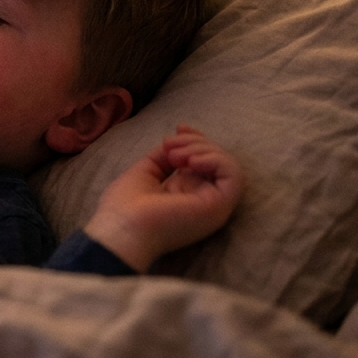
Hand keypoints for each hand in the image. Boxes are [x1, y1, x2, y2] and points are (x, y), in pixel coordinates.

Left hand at [83, 126, 244, 272]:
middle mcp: (203, 199)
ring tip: (176, 155)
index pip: (204, 161)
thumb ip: (164, 157)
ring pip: (228, 165)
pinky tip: (190, 162)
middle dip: (195, 141)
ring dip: (203, 149)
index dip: (196, 139)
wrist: (123, 229)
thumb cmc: (125, 207)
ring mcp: (214, 205)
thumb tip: (176, 140)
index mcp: (186, 193)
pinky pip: (234, 175)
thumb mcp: (145, 172)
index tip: (179, 127)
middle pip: (217, 159)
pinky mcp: (221, 206)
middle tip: (169, 144)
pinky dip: (215, 160)